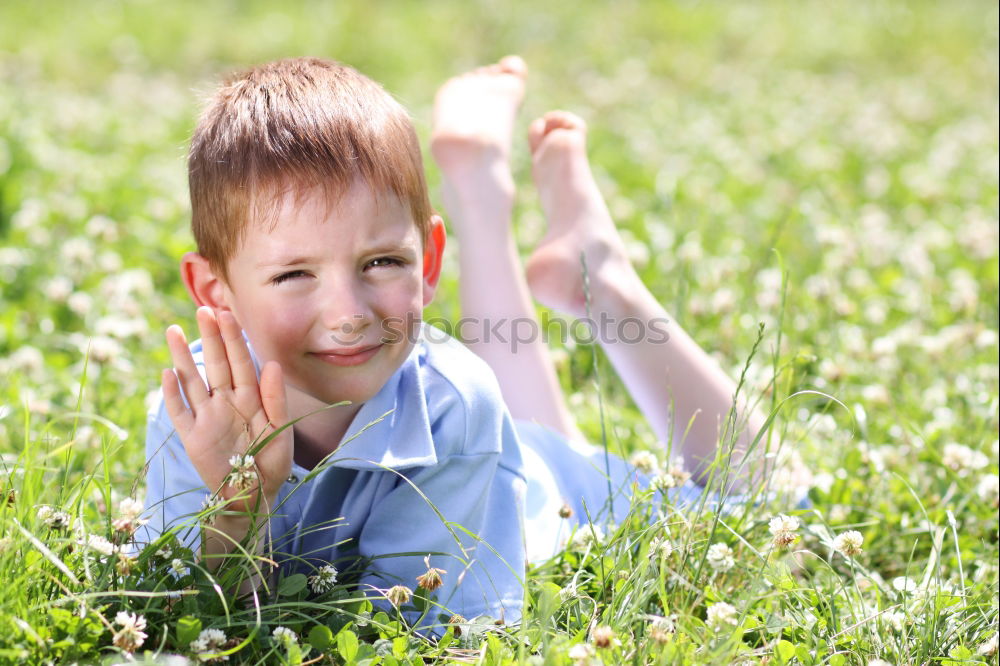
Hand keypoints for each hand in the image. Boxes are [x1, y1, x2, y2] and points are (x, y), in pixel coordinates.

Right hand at [162, 306, 291, 513]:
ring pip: (192, 380)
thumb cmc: (271, 462)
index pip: (241, 362)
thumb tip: (271, 364)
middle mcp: (227, 402)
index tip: (226, 313)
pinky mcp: (192, 436)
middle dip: (210, 338)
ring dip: (182, 357)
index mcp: (251, 398)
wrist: (252, 495)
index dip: (233, 338)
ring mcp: (207, 417)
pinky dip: (172, 394)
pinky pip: (180, 411)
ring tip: (172, 331)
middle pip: (216, 364)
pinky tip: (167, 374)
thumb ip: (276, 398)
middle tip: (202, 310)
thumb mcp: (281, 430)